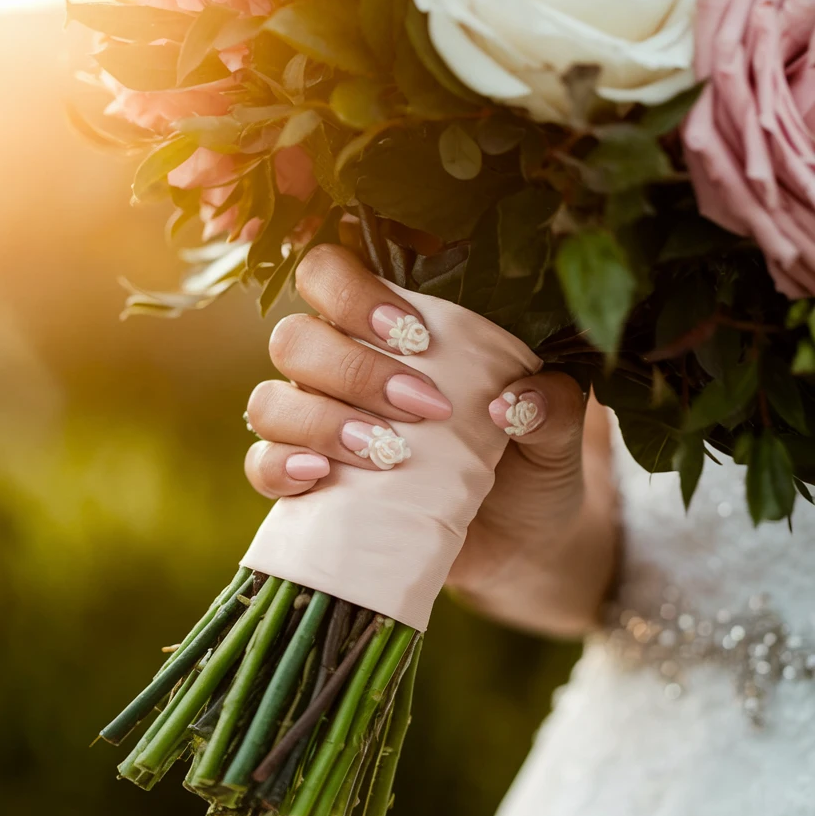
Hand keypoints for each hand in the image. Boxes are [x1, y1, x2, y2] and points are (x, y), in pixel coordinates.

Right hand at [244, 244, 617, 636]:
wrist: (521, 543)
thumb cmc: (530, 463)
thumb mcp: (555, 433)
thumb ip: (551, 407)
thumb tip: (512, 404)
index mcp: (389, 330)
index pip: (329, 272)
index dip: (352, 293)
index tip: (416, 337)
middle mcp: (340, 368)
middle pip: (294, 338)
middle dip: (353, 370)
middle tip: (425, 408)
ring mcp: (317, 426)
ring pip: (271, 400)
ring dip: (322, 422)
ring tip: (390, 453)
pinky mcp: (307, 487)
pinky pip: (261, 465)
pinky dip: (281, 467)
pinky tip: (323, 476)